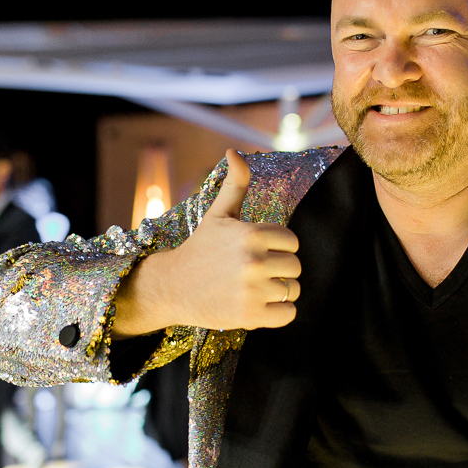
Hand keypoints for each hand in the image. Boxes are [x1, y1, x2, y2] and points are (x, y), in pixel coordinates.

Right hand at [114, 150, 300, 334]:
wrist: (172, 286)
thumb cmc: (201, 248)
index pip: (292, 241)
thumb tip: (234, 152)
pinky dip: (279, 312)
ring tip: (255, 288)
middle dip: (279, 269)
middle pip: (295, 266)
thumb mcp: (218, 214)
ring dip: (279, 291)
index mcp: (250, 234)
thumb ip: (235, 184)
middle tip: (255, 271)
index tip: (259, 251)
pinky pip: (288, 314)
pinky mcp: (250, 316)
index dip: (278, 247)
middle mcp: (253, 261)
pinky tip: (259, 304)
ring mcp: (252, 290)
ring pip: (293, 290)